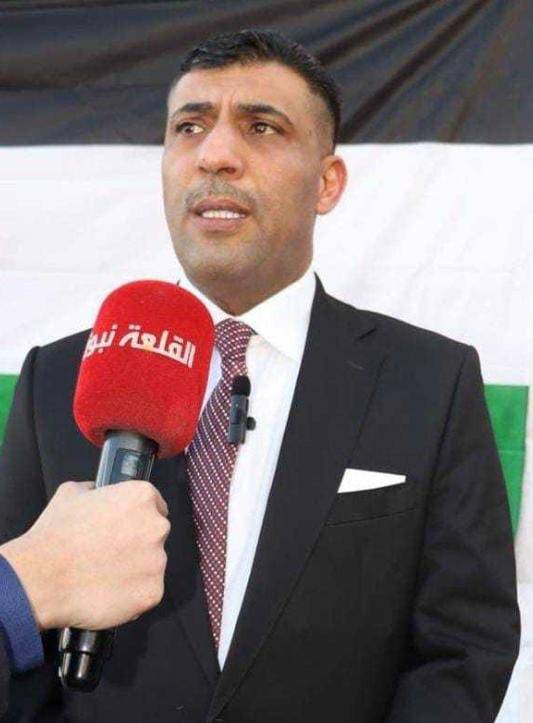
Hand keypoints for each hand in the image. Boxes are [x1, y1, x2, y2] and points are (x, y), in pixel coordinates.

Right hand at [0, 479, 170, 630]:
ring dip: (135, 569)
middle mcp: (155, 526)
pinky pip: (148, 592)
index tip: (126, 527)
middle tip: (110, 552)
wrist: (42, 578)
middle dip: (137, 543)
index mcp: (141, 497)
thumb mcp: (70, 493)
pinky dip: (132, 595)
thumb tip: (95, 491)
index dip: (138, 517)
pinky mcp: (152, 592)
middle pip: (155, 534)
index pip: (155, 505)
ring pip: (152, 565)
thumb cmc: (55, 537)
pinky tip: (109, 590)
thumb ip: (93, 489)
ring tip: (105, 573)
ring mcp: (156, 561)